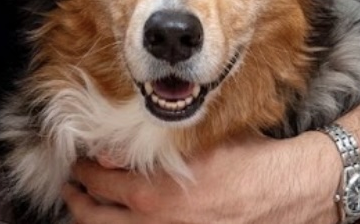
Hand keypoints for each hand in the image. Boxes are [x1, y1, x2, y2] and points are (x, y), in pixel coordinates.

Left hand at [64, 133, 337, 223]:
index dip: (84, 170)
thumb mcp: (197, 143)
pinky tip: (119, 220)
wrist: (288, 192)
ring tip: (84, 206)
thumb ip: (152, 149)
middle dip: (79, 199)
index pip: (101, 183)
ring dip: (93, 219)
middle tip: (71, 185)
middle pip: (97, 218)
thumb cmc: (247, 160)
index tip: (79, 160)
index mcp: (158, 193)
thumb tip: (111, 151)